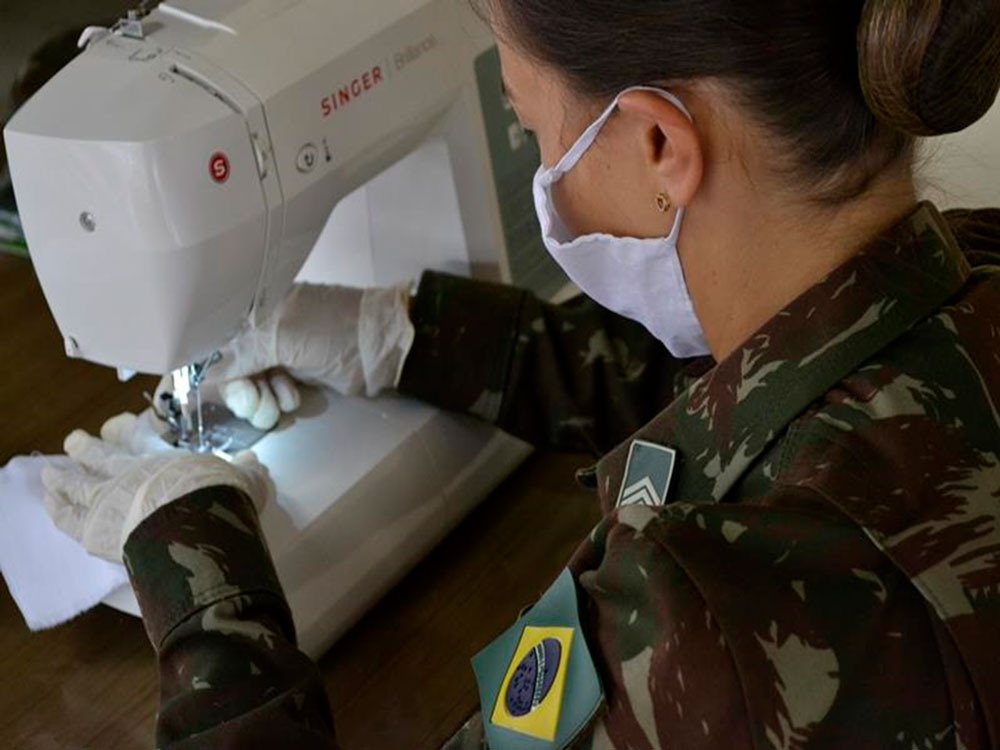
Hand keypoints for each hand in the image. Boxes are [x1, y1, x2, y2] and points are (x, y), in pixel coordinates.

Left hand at [41, 410, 274, 562]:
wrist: (196, 524)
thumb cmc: (218, 495)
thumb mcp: (242, 478)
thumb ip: (244, 469)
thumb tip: (254, 461)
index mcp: (160, 462)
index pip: (132, 442)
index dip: (122, 433)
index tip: (113, 426)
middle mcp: (128, 477)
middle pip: (98, 459)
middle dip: (84, 450)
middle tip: (73, 441)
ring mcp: (107, 504)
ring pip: (75, 488)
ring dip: (61, 481)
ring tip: (49, 476)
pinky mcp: (96, 534)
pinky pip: (70, 522)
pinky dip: (59, 514)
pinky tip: (52, 510)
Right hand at [205, 282, 414, 429]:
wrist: (380, 348)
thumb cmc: (330, 333)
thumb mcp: (281, 338)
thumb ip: (240, 353)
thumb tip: (206, 372)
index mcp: (257, 308)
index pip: (219, 340)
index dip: (216, 368)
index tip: (220, 390)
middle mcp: (264, 328)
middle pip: (233, 367)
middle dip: (241, 390)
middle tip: (255, 405)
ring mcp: (282, 350)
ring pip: (253, 383)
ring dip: (261, 400)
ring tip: (279, 406)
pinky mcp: (299, 371)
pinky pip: (273, 390)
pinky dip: (278, 399)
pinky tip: (292, 399)